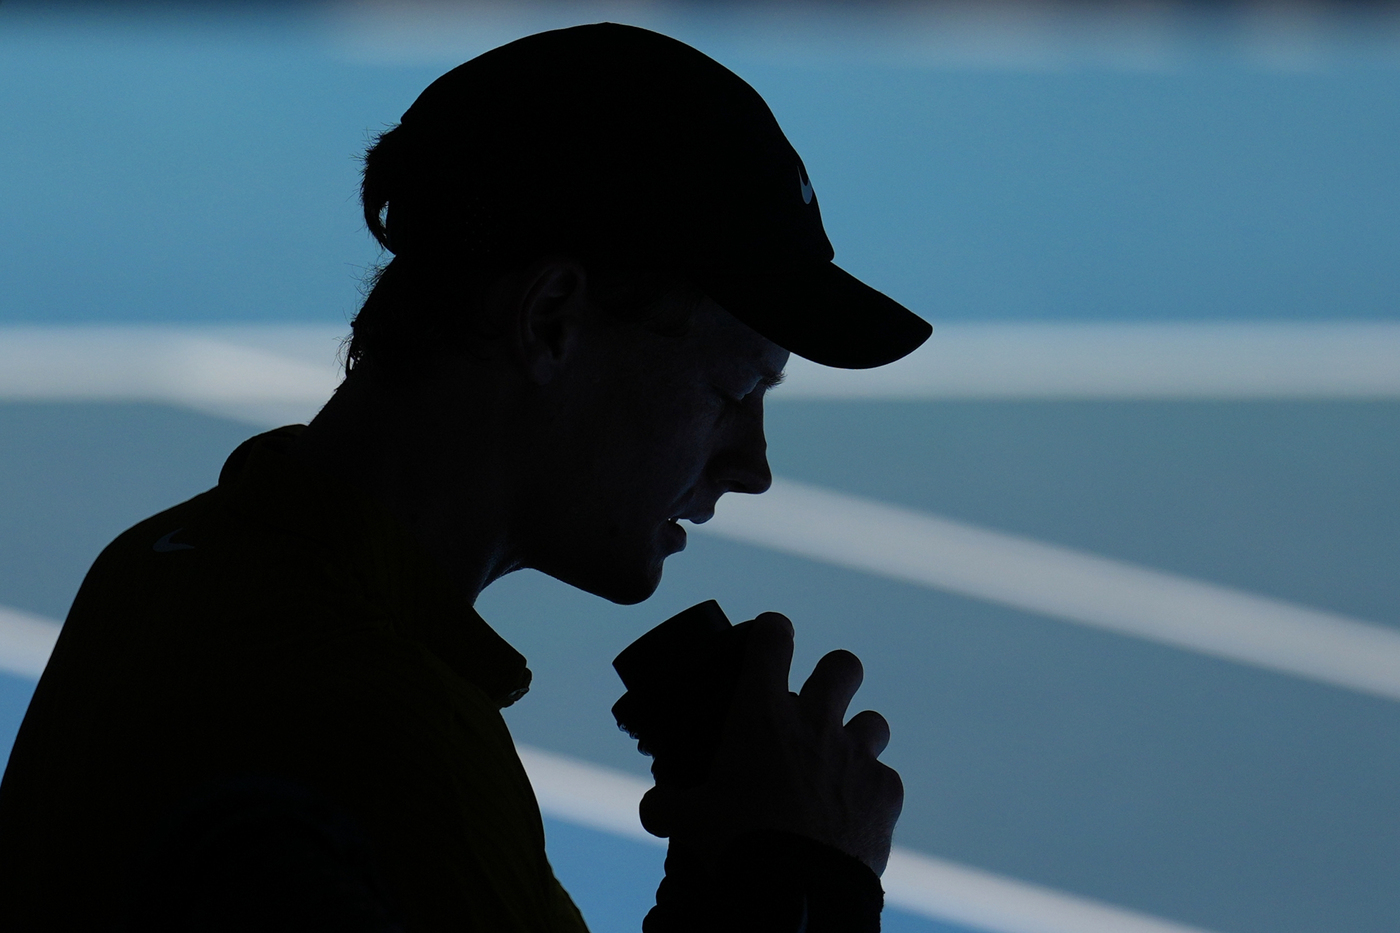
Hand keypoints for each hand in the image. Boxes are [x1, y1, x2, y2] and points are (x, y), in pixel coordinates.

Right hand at [639, 612, 903, 874]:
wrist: (796, 893)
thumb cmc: (736, 845)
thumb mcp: (686, 821)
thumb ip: (668, 804)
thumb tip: (653, 806)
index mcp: (762, 713)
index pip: (773, 637)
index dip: (772, 632)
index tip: (769, 638)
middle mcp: (816, 722)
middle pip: (843, 665)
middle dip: (833, 677)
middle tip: (816, 703)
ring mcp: (857, 754)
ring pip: (873, 721)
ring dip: (856, 737)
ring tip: (837, 765)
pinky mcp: (886, 791)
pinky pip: (885, 779)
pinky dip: (871, 792)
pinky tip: (853, 814)